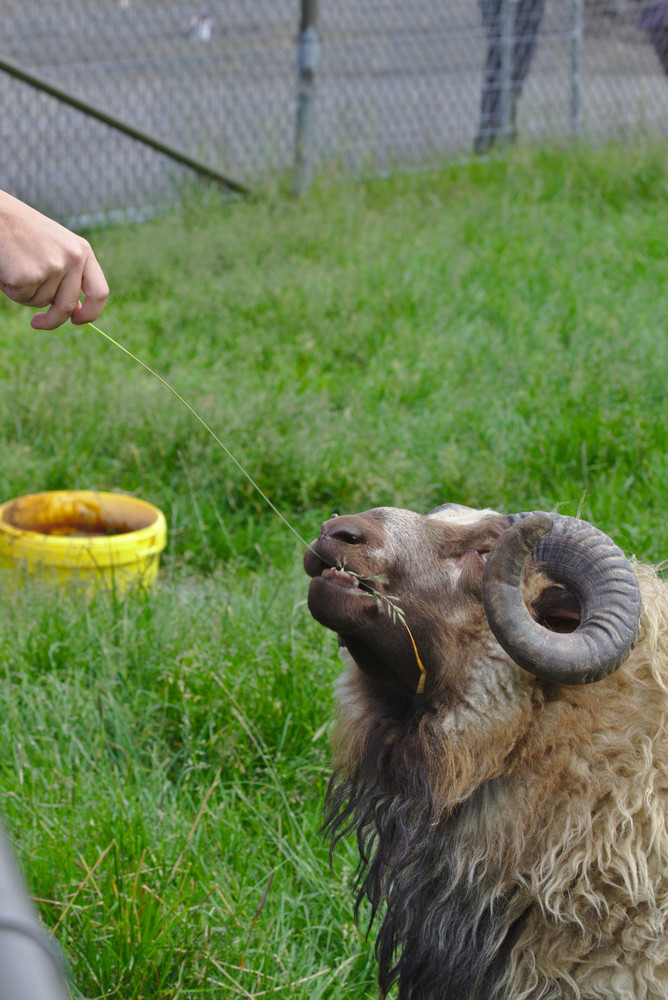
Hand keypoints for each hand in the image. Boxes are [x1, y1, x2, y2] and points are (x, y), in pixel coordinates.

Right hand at [0, 190, 108, 328]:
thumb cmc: (21, 231)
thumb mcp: (54, 248)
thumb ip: (68, 276)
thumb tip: (76, 309)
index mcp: (82, 251)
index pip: (99, 292)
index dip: (91, 313)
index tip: (76, 321)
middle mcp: (73, 258)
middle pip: (68, 306)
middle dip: (52, 320)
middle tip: (37, 323)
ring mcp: (53, 266)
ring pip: (40, 302)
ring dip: (24, 293)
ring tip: (15, 265)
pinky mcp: (31, 275)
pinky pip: (22, 297)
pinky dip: (11, 289)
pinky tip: (7, 266)